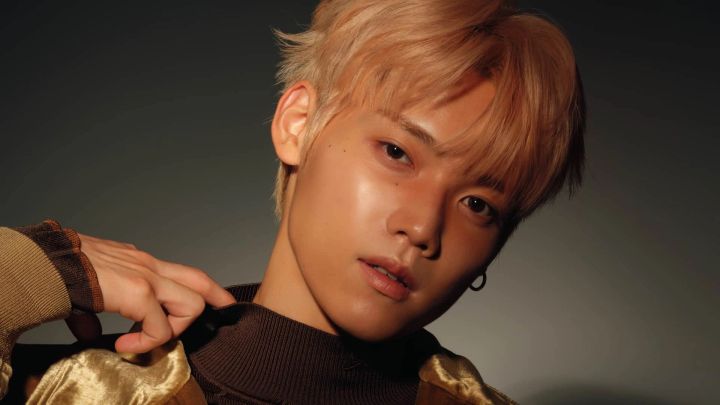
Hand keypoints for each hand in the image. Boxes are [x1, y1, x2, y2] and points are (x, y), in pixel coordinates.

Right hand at [65, 233, 235, 353]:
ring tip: (140, 340)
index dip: (206, 288)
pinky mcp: (139, 291)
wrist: (44, 264)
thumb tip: (92, 334)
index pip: (183, 271)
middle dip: (214, 302)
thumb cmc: (60, 273)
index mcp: (139, 262)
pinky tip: (122, 345)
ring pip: (190, 304)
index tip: (220, 303)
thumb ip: (97, 312)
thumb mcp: (87, 291)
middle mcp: (148, 265)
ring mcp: (147, 276)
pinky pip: (160, 325)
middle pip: (200, 280)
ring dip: (171, 330)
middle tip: (213, 320)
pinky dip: (146, 342)